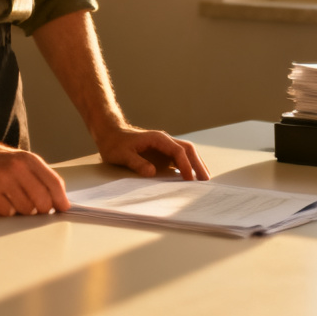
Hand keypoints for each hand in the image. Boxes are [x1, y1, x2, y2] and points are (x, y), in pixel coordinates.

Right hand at [0, 140, 70, 216]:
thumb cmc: (1, 161)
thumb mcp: (24, 161)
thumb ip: (42, 178)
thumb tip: (61, 202)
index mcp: (29, 159)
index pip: (54, 183)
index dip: (61, 200)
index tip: (63, 209)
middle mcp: (16, 168)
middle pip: (42, 200)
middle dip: (42, 210)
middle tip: (36, 209)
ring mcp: (0, 179)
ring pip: (26, 209)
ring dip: (24, 212)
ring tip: (16, 202)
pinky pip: (6, 213)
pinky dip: (8, 212)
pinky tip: (3, 202)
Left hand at [94, 124, 210, 180]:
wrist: (110, 134)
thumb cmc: (115, 144)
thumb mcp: (122, 155)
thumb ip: (136, 163)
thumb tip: (152, 172)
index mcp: (158, 139)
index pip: (178, 151)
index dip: (185, 165)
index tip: (190, 179)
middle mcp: (164, 141)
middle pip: (188, 150)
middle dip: (198, 164)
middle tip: (206, 180)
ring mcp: (164, 146)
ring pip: (186, 152)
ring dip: (196, 164)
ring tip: (204, 179)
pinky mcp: (162, 153)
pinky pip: (179, 158)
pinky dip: (188, 166)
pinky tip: (191, 177)